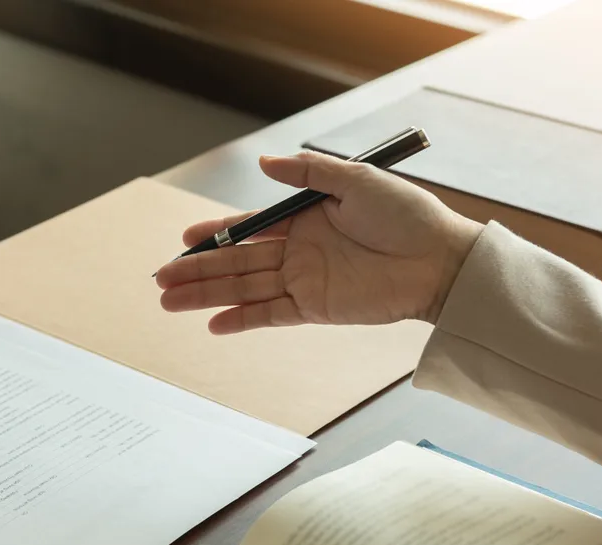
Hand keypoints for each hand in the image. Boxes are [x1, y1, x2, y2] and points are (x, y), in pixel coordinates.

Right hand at [155, 151, 483, 332]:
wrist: (441, 259)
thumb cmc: (406, 214)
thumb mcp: (356, 179)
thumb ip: (307, 173)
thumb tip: (263, 163)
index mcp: (303, 218)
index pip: (248, 227)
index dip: (214, 233)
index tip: (183, 237)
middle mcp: (297, 251)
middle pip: (236, 261)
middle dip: (197, 269)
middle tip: (160, 278)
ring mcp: (304, 282)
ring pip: (244, 289)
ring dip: (207, 296)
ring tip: (169, 302)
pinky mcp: (316, 309)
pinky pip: (270, 316)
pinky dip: (242, 320)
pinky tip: (213, 325)